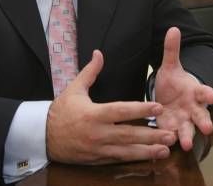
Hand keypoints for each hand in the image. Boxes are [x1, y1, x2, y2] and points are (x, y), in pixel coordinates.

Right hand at [46, 50, 176, 163]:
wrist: (42, 135)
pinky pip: (118, 160)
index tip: (158, 107)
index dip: (141, 109)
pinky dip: (134, 159)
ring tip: (165, 150)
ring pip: (126, 151)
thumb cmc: (60, 110)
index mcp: (93, 114)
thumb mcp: (74, 88)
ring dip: (147, 151)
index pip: (121, 111)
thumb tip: (99, 52)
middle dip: (151, 135)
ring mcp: (97, 149)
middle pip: (129, 135)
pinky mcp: (97, 159)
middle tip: (171, 134)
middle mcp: (97, 133)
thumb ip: (90, 72)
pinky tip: (148, 157)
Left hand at [155, 27, 212, 150]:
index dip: (208, 94)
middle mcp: (193, 108)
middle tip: (207, 127)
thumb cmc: (174, 82)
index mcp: (195, 91)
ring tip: (186, 143)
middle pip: (201, 115)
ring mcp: (183, 120)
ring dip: (188, 136)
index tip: (211, 95)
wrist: (169, 96)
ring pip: (189, 129)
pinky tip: (166, 145)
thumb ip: (171, 50)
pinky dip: (171, 140)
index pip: (204, 92)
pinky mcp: (171, 128)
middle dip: (204, 121)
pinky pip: (173, 135)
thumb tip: (173, 28)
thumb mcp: (170, 65)